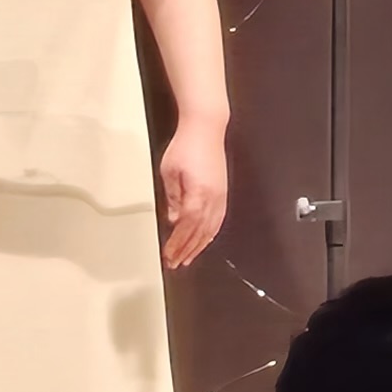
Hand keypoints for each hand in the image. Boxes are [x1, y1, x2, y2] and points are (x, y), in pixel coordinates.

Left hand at [157, 123, 226, 269]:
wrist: (206, 128)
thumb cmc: (187, 146)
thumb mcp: (169, 173)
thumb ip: (173, 199)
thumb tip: (174, 220)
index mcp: (198, 195)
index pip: (186, 228)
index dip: (177, 245)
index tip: (169, 257)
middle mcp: (213, 199)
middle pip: (200, 233)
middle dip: (188, 250)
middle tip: (177, 263)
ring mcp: (221, 196)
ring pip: (211, 229)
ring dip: (200, 245)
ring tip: (189, 256)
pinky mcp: (223, 192)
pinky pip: (218, 219)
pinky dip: (211, 233)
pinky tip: (206, 238)